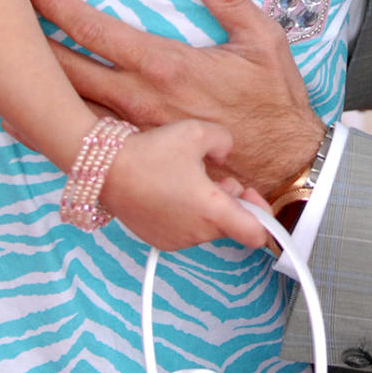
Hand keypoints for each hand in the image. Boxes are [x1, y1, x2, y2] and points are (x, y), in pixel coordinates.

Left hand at [24, 0, 324, 195]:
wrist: (282, 165)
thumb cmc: (273, 99)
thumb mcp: (261, 37)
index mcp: (166, 65)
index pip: (97, 31)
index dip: (59, 8)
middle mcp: (140, 101)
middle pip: (69, 70)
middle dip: (30, 44)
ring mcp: (136, 134)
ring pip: (69, 109)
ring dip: (33, 88)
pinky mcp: (139, 159)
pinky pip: (85, 143)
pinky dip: (50, 128)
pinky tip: (27, 119)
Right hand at [99, 119, 271, 251]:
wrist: (106, 169)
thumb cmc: (152, 152)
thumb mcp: (198, 132)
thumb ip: (224, 142)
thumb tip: (224, 156)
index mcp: (212, 210)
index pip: (256, 235)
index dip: (265, 218)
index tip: (257, 199)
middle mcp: (196, 232)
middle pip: (232, 225)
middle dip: (232, 202)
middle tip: (216, 176)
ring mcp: (176, 240)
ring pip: (208, 226)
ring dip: (209, 207)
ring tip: (188, 179)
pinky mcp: (159, 240)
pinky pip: (187, 229)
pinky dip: (188, 214)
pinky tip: (172, 190)